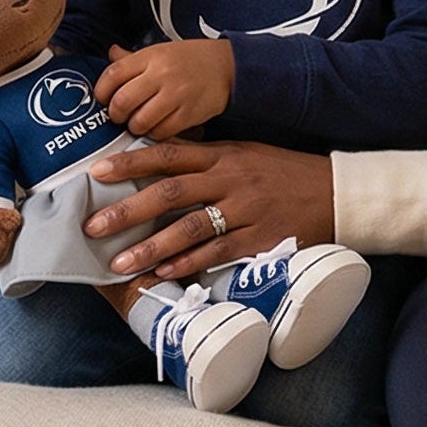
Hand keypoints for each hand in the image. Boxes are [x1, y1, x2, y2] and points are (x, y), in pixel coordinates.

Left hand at [84, 140, 333, 280]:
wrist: (334, 192)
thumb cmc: (283, 172)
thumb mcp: (244, 153)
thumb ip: (205, 157)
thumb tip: (159, 157)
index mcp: (223, 155)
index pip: (168, 154)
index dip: (130, 162)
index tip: (96, 171)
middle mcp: (230, 179)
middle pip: (170, 192)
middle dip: (127, 210)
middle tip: (93, 226)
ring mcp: (246, 210)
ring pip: (190, 228)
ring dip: (150, 247)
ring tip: (119, 263)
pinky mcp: (261, 239)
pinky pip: (219, 253)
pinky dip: (189, 263)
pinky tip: (164, 273)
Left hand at [96, 40, 234, 139]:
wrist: (227, 67)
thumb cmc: (191, 59)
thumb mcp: (160, 51)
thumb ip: (133, 58)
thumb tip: (110, 55)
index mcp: (151, 56)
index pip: (113, 74)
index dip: (101, 91)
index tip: (102, 99)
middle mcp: (161, 74)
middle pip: (122, 101)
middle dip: (115, 114)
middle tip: (119, 116)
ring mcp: (176, 95)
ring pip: (140, 121)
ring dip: (134, 126)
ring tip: (139, 122)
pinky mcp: (189, 114)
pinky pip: (161, 132)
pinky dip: (154, 134)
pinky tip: (157, 127)